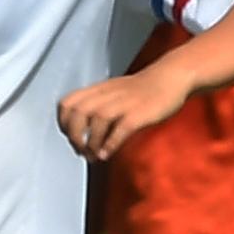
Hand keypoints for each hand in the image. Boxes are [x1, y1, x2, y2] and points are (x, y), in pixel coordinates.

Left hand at [57, 65, 191, 161]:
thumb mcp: (113, 92)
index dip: (63, 123)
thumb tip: (82, 134)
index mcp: (99, 90)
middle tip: (81, 151)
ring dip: (92, 142)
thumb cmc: (142, 90)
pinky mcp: (140, 113)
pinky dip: (110, 143)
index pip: (67, 103)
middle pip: (78, 112)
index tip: (70, 137)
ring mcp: (124, 102)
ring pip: (97, 120)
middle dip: (75, 136)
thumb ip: (96, 107)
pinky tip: (107, 154)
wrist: (171, 78)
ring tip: (95, 156)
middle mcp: (108, 94)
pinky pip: (121, 128)